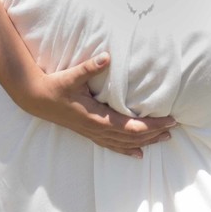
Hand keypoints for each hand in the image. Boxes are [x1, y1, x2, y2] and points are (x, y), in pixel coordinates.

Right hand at [12, 52, 175, 157]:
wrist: (36, 99)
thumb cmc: (56, 86)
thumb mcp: (73, 76)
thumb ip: (90, 67)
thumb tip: (106, 57)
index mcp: (97, 118)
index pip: (132, 127)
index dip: (153, 125)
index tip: (170, 120)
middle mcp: (97, 129)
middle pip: (132, 137)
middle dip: (155, 133)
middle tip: (174, 127)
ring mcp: (93, 133)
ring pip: (124, 144)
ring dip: (146, 142)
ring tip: (164, 138)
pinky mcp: (90, 133)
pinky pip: (112, 146)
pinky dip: (127, 150)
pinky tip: (139, 154)